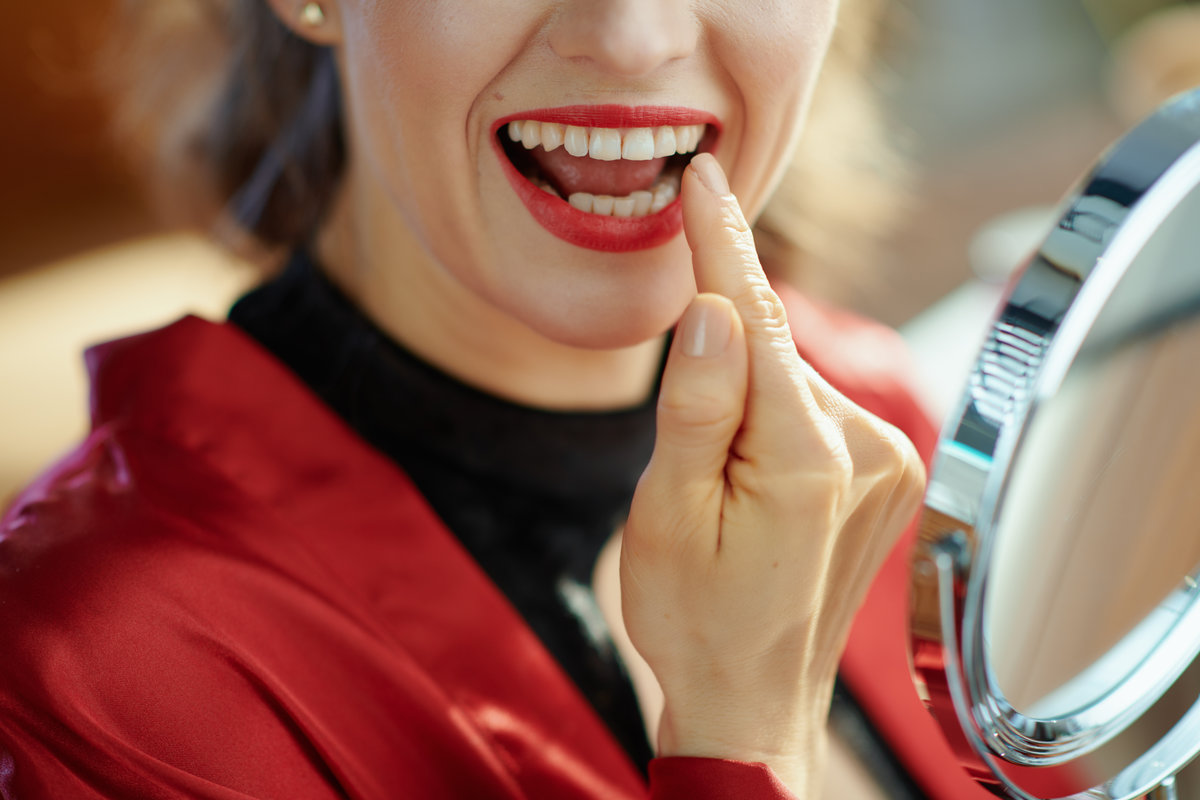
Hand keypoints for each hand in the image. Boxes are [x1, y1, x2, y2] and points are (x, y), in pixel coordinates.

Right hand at [621, 154, 924, 795]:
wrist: (753, 698)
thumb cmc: (696, 617)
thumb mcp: (666, 515)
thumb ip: (695, 406)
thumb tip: (712, 308)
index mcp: (806, 460)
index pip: (758, 320)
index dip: (719, 246)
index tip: (701, 178)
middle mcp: (869, 450)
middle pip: (772, 352)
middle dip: (717, 360)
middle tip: (683, 455)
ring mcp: (889, 463)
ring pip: (791, 382)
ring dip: (744, 400)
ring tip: (716, 491)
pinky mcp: (888, 474)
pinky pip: (813, 411)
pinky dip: (772, 418)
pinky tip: (750, 481)